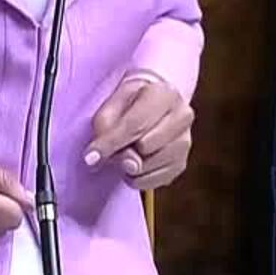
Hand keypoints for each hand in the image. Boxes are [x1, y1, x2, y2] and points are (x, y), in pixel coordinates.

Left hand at [85, 73, 192, 189]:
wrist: (149, 107)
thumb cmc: (126, 106)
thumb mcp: (110, 107)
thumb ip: (110, 131)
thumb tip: (128, 164)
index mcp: (164, 93)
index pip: (136, 124)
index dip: (111, 143)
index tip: (89, 157)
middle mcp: (182, 115)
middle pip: (145, 146)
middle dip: (123, 150)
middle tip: (115, 145)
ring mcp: (185, 141)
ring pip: (149, 166)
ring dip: (129, 165)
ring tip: (126, 151)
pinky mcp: (181, 163)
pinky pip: (153, 181)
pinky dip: (137, 177)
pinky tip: (134, 162)